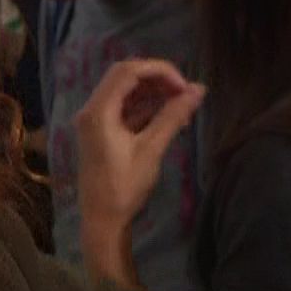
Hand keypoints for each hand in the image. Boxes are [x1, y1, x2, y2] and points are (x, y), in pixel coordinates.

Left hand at [73, 59, 204, 270]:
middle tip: (183, 92)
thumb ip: (173, 116)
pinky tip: (168, 115)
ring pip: (125, 91)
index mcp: (98, 111)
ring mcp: (94, 120)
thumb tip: (198, 90)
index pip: (128, 71)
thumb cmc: (124, 187)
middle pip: (125, 76)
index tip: (184, 86)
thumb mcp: (151, 149)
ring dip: (152, 92)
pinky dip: (145, 107)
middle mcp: (91, 109)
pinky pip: (123, 108)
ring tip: (181, 104)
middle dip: (156, 78)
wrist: (102, 220)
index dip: (159, 71)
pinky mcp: (100, 131)